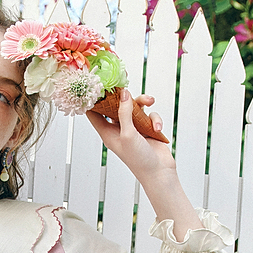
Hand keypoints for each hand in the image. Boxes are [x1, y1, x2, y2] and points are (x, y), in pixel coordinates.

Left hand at [87, 89, 202, 240]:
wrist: (159, 172)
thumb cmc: (138, 159)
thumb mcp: (128, 134)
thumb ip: (124, 112)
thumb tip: (122, 92)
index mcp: (107, 133)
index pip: (94, 113)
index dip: (93, 100)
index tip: (95, 84)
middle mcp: (118, 129)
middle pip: (115, 104)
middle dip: (122, 93)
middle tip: (124, 79)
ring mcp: (133, 128)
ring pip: (134, 106)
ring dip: (143, 102)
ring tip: (150, 101)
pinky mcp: (146, 128)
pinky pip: (149, 115)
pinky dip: (154, 119)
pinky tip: (157, 129)